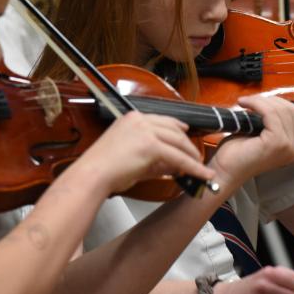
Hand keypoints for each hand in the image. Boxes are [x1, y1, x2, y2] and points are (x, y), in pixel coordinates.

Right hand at [77, 111, 214, 194]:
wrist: (93, 174)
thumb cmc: (105, 169)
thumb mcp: (132, 157)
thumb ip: (154, 159)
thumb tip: (174, 165)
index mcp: (132, 118)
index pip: (162, 119)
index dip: (178, 127)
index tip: (187, 132)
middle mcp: (139, 120)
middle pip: (174, 129)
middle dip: (188, 144)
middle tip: (197, 156)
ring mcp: (145, 130)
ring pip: (178, 142)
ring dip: (192, 156)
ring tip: (201, 168)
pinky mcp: (151, 145)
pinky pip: (178, 157)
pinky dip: (192, 166)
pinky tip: (200, 174)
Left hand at [212, 95, 293, 184]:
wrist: (224, 170)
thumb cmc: (237, 153)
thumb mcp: (259, 134)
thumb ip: (272, 122)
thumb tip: (272, 102)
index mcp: (293, 147)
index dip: (279, 104)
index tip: (260, 103)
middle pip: (292, 110)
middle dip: (271, 100)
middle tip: (251, 101)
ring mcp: (288, 146)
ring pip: (282, 110)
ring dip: (262, 101)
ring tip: (245, 102)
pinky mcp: (277, 142)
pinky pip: (271, 113)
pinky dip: (257, 104)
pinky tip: (244, 104)